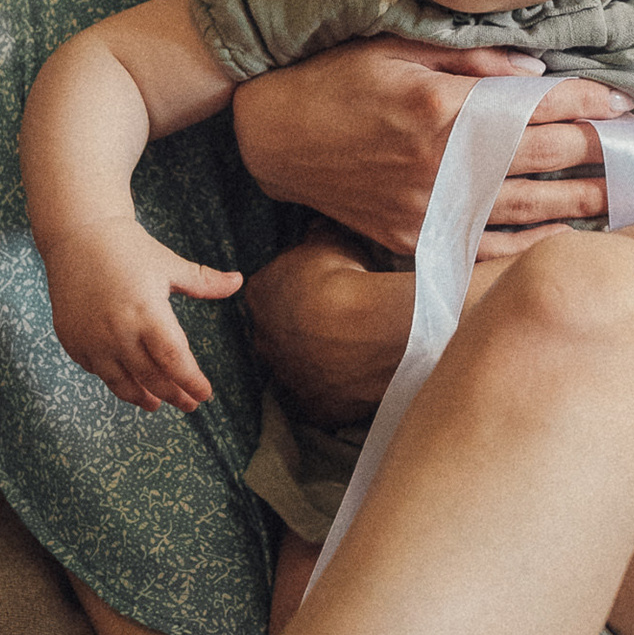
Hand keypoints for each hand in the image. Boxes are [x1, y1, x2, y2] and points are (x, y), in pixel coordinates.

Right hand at [40, 215, 242, 413]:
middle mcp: (118, 331)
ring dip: (142, 397)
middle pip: (151, 378)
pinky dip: (115, 380)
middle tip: (189, 404)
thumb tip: (239, 281)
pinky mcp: (73, 341)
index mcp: (147, 312)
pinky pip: (97, 371)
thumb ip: (204, 281)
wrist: (77, 235)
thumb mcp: (169, 264)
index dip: (191, 382)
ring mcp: (92, 339)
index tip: (205, 394)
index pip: (174, 361)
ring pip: (121, 383)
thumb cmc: (128, 247)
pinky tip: (126, 381)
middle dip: (174, 395)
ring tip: (156, 404)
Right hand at [229, 43, 629, 257]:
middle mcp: (446, 162)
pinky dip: (530, 243)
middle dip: (600, 155)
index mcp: (447, 108)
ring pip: (528, 209)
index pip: (541, 107)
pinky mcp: (416, 238)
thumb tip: (537, 73)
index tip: (623, 106)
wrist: (273, 139)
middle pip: (546, 159)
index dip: (589, 105)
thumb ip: (472, 61)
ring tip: (621, 197)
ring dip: (581, 203)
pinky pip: (488, 247)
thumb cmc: (334, 82)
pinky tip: (562, 237)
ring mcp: (432, 207)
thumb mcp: (398, 49)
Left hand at [242, 225, 412, 434]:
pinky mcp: (313, 408)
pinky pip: (322, 402)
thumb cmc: (348, 276)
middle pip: (276, 336)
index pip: (266, 295)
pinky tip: (357, 381)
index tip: (316, 292)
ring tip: (351, 353)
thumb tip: (316, 226)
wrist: (372, 326)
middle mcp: (264, 341)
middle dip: (298, 332)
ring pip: (298, 371)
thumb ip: (316, 236)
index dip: (292, 294)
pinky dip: (336, 394)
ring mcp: (287, 378)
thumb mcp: (329, 240)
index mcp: (261, 297)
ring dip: (317, 364)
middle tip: (333, 324)